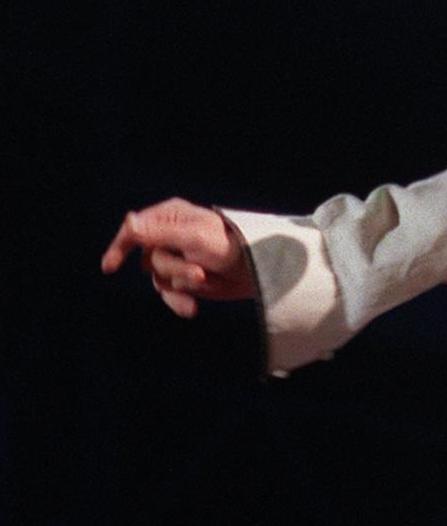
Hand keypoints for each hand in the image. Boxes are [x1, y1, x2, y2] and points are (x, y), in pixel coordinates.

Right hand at [100, 197, 255, 317]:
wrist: (258, 269)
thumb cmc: (231, 245)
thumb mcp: (194, 237)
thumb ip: (160, 232)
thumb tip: (129, 221)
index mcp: (171, 216)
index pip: (135, 230)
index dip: (120, 247)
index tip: (110, 267)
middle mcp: (170, 236)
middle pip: (149, 259)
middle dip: (172, 269)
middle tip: (200, 272)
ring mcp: (178, 258)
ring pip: (158, 278)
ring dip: (180, 284)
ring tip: (205, 281)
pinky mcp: (186, 278)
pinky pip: (169, 293)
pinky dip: (178, 300)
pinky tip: (191, 309)